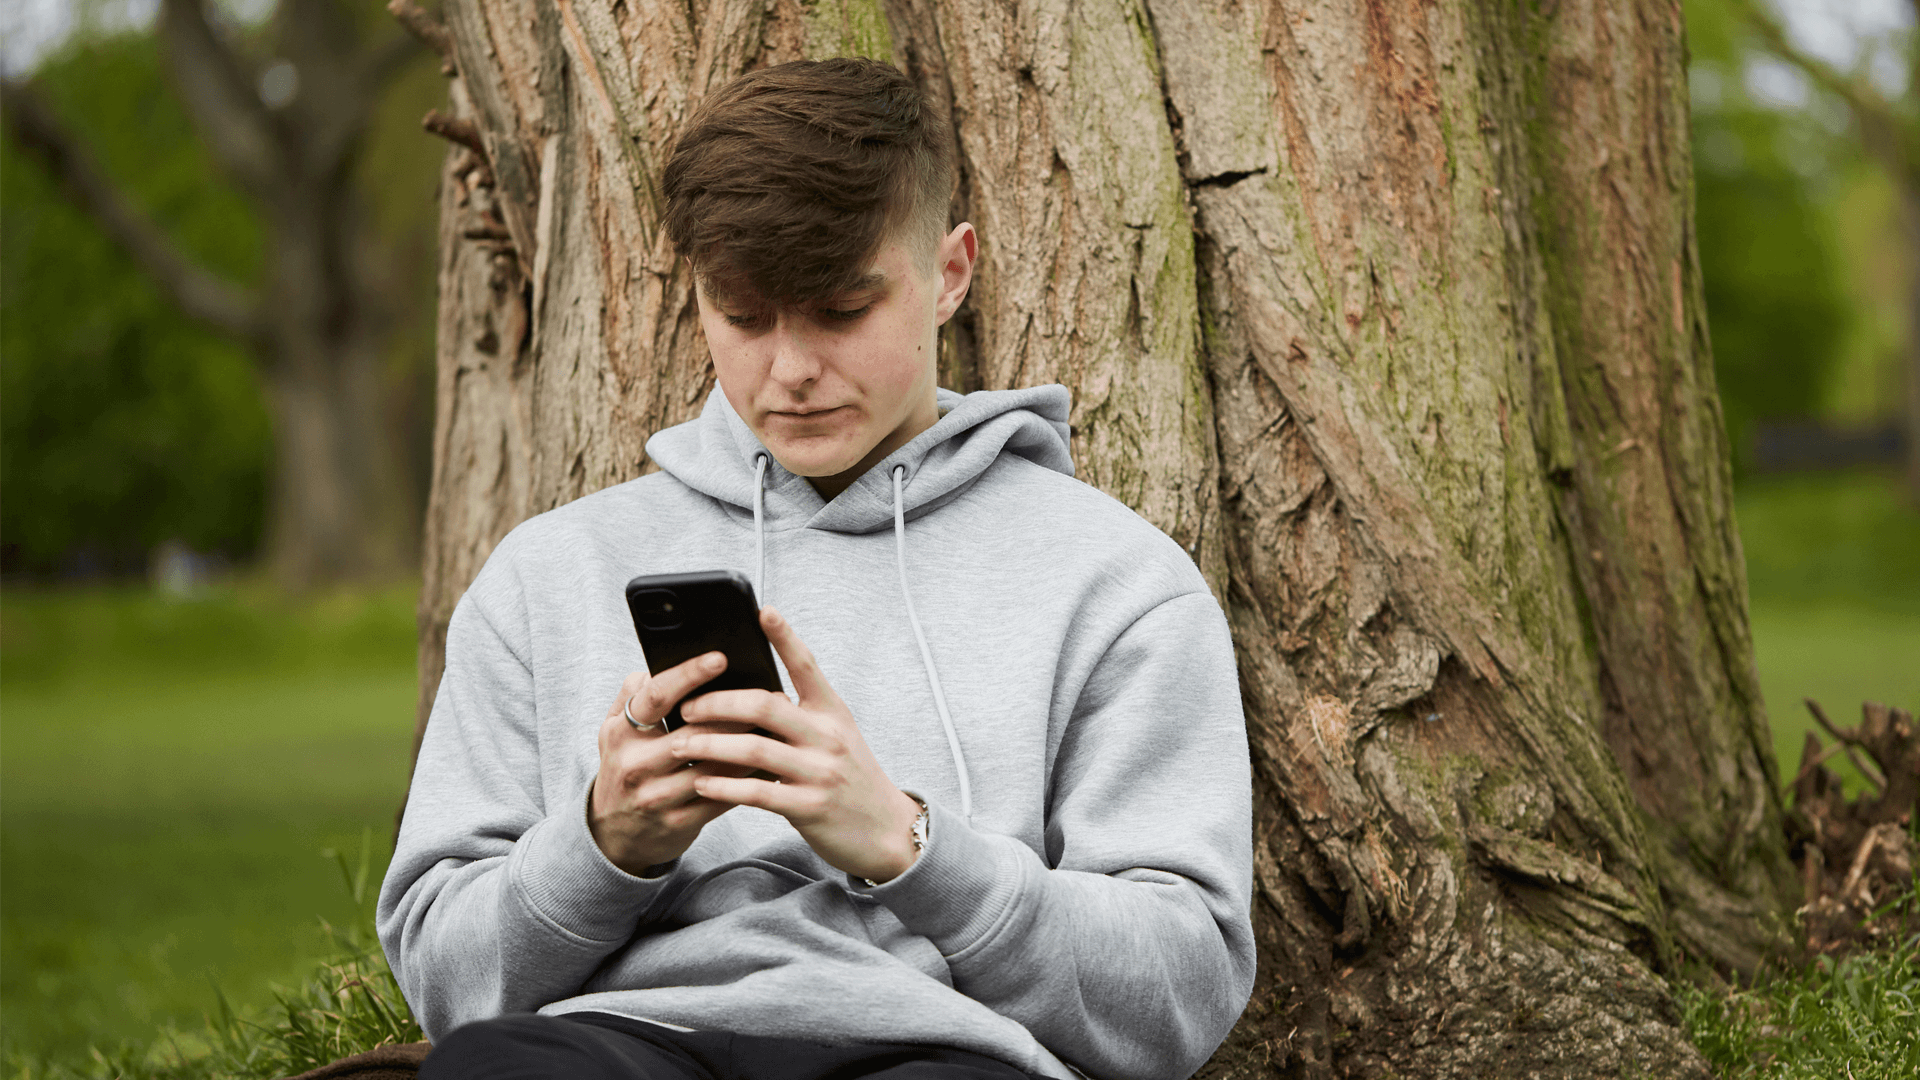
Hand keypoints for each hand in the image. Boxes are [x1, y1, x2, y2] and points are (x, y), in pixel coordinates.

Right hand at [588, 652, 757, 875]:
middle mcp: (635, 764)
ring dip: (749, 746)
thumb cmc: (624, 766)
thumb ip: (632, 694)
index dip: (688, 675)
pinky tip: (771, 764)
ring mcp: (655, 797)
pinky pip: (722, 797)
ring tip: (779, 727)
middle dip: (737, 713)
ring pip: (714, 766)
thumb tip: (658, 662)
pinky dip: (749, 780)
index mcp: (620, 732)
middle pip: (694, 732)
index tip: (720, 658)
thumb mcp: (613, 729)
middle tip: (773, 696)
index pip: (657, 697)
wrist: (613, 834)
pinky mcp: (677, 823)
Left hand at [671, 607, 923, 883]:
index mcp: (832, 712)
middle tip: (686, 707)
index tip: (763, 611)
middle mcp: (828, 736)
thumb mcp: (836, 737)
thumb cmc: (851, 777)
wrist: (887, 830)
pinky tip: (702, 784)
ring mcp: (820, 772)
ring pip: (754, 749)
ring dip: (709, 746)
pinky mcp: (810, 807)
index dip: (785, 637)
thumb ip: (800, 716)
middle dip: (718, 704)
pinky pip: (757, 792)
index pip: (807, 666)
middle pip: (765, 706)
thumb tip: (748, 698)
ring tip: (680, 744)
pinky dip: (724, 787)